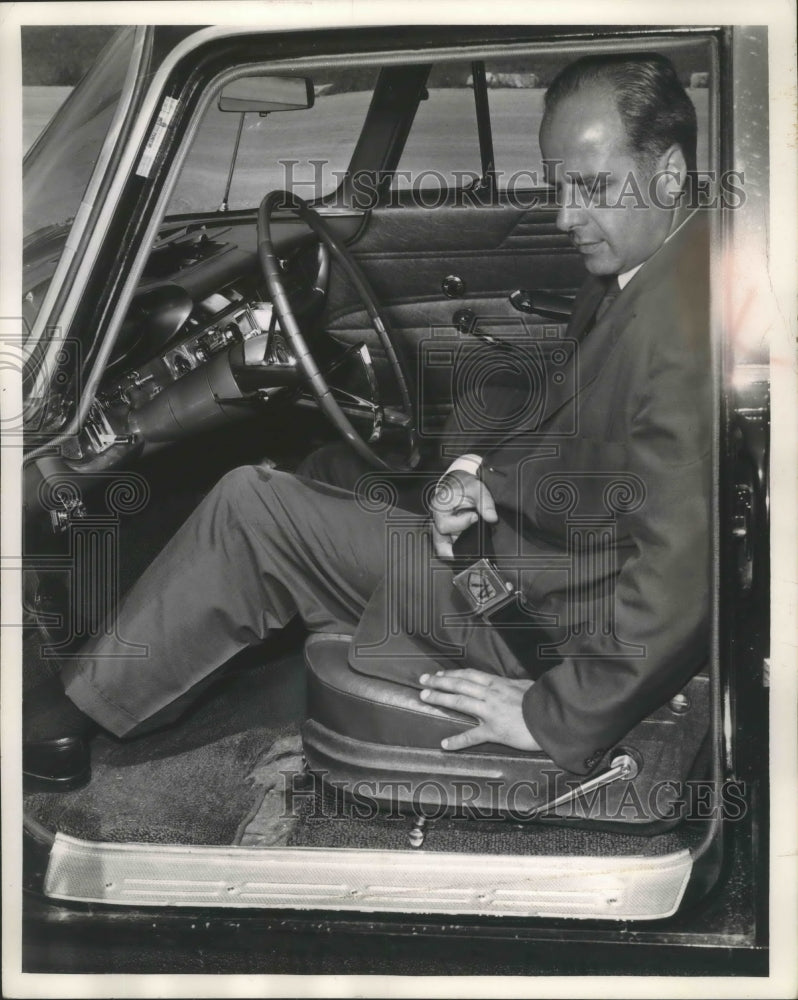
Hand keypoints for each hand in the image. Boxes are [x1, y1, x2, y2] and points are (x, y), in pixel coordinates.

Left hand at [418, 668, 540, 751]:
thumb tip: (507, 683)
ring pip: (460, 702)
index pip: (469, 675)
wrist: (551, 717)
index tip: (439, 674)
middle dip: (439, 682)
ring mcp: (490, 712)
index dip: (452, 674)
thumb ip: (513, 685)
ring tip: (425, 697)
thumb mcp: (526, 686)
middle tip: (423, 681)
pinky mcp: (495, 731)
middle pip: (459, 685)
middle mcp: (490, 694)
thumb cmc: (542, 701)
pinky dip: (457, 741)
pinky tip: (445, 744)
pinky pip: (473, 736)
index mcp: (498, 683)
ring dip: (440, 699)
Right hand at [429, 470, 496, 559]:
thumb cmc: (464, 484)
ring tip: (470, 546)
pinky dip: (458, 548)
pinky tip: (468, 547)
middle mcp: (436, 519)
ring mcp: (442, 526)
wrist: (460, 482)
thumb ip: (485, 502)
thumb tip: (492, 518)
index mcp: (438, 507)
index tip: (474, 516)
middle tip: (471, 534)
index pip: (444, 525)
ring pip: (443, 547)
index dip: (461, 523)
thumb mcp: (476, 487)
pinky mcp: (448, 531)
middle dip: (457, 544)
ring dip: (456, 549)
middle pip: (439, 541)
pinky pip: (449, 545)